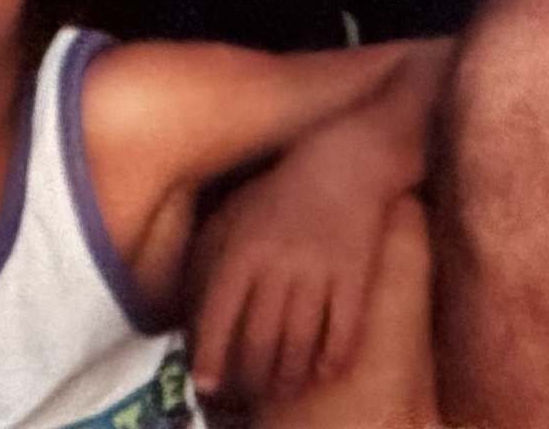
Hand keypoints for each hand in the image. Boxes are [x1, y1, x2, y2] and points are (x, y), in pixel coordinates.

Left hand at [190, 130, 392, 402]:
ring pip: (300, 341)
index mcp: (246, 248)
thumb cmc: (287, 190)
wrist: (348, 158)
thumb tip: (192, 304)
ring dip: (291, 374)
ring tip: (286, 385)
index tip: (207, 384)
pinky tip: (326, 370)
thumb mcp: (241, 214)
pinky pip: (343, 330)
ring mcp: (319, 269)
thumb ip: (217, 255)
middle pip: (260, 339)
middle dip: (254, 376)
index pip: (220, 313)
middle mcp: (279, 262)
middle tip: (253, 390)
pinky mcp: (355, 274)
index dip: (210, 354)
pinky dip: (334, 358)